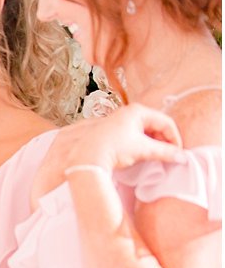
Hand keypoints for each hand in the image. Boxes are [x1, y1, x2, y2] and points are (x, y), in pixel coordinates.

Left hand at [61, 104, 184, 169]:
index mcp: (137, 111)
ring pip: (145, 131)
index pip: (165, 122)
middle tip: (168, 155)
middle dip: (163, 141)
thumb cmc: (111, 148)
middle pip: (155, 125)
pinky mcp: (113, 131)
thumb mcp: (142, 149)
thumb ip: (165, 152)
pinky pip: (134, 136)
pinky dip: (141, 145)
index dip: (174, 137)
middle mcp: (128, 113)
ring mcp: (119, 121)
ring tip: (155, 156)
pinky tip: (141, 155)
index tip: (177, 151)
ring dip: (153, 144)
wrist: (86, 156)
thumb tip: (180, 157)